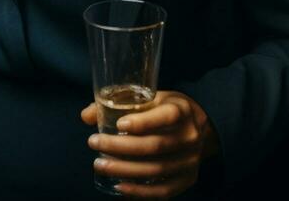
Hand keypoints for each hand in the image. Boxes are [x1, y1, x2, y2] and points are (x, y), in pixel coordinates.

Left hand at [80, 90, 215, 197]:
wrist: (201, 127)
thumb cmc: (168, 109)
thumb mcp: (151, 98)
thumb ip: (120, 104)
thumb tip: (86, 116)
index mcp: (182, 110)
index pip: (166, 116)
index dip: (142, 122)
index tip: (119, 124)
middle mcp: (189, 136)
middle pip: (154, 146)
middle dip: (121, 146)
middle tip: (94, 143)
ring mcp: (190, 160)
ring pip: (156, 169)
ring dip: (125, 170)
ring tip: (100, 165)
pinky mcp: (188, 179)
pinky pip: (164, 190)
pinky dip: (141, 191)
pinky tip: (120, 187)